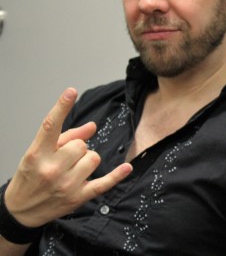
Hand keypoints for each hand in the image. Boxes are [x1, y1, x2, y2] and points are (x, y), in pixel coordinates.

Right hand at [4, 88, 132, 227]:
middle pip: (81, 144)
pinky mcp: (78, 198)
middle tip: (64, 158)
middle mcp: (50, 169)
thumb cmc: (30, 176)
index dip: (61, 107)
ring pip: (94, 158)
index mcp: (37, 154)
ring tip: (72, 169)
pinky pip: (103, 183)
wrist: (20, 210)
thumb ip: (66, 137)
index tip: (71, 91)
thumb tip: (93, 126)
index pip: (50, 126)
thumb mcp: (39, 153)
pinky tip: (127, 168)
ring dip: (87, 160)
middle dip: (77, 148)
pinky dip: (117, 175)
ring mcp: (65, 185)